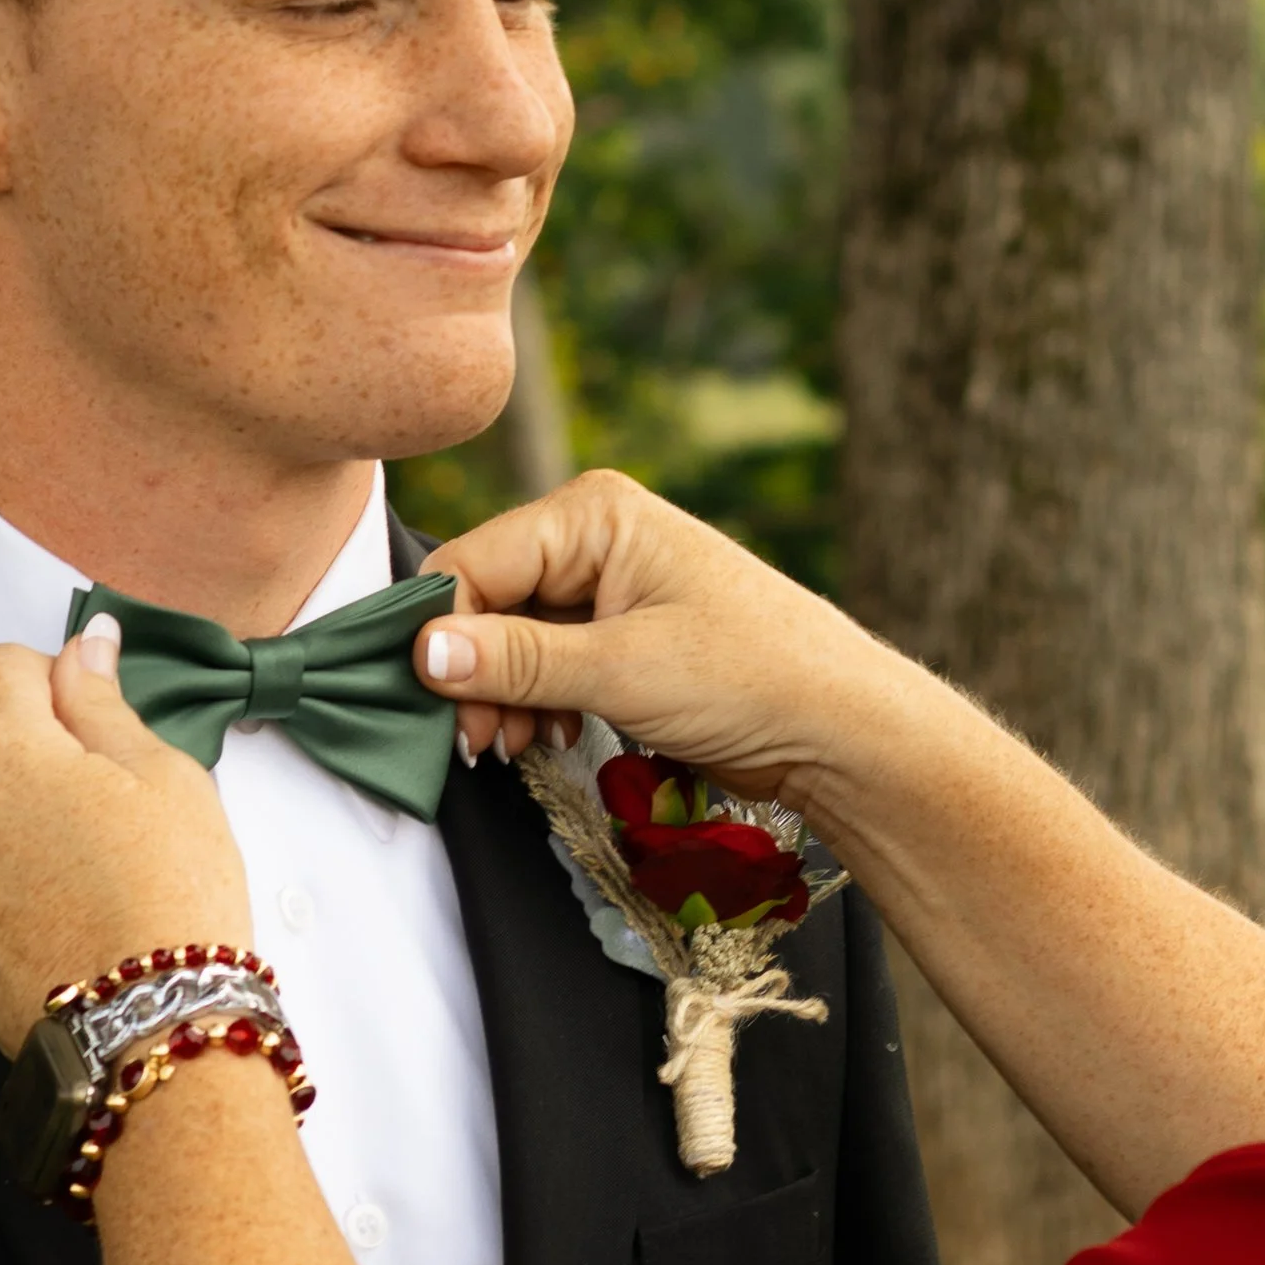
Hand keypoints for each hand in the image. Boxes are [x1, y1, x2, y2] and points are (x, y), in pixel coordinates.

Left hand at [0, 638, 252, 1054]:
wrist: (146, 1029)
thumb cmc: (170, 894)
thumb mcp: (163, 775)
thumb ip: (101, 701)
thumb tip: (84, 642)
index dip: (50, 680)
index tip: (89, 719)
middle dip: (9, 734)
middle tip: (81, 784)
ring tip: (47, 842)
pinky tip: (28, 895)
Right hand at [418, 472, 901, 809]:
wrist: (840, 726)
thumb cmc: (754, 676)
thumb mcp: (623, 670)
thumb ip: (518, 660)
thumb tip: (424, 651)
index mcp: (594, 515)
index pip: (474, 563)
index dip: (439, 632)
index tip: (426, 699)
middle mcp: (595, 540)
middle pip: (486, 602)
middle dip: (472, 675)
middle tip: (476, 744)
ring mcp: (609, 590)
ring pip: (511, 640)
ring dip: (501, 698)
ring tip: (514, 749)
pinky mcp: (621, 639)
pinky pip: (547, 664)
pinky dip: (536, 704)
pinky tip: (550, 739)